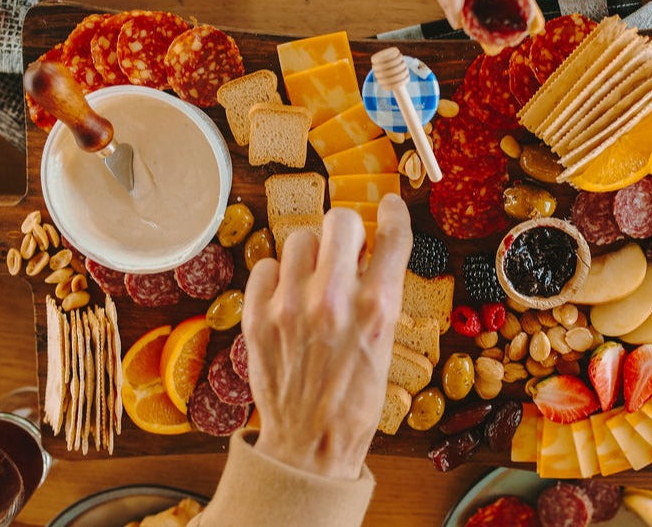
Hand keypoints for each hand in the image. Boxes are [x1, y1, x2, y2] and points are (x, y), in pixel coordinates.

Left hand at [241, 195, 411, 479]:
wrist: (309, 445)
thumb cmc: (354, 400)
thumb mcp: (384, 344)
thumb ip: (378, 294)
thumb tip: (369, 251)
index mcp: (377, 309)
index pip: (392, 235)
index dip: (393, 213)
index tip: (388, 207)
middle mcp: (334, 301)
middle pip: (341, 221)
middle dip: (347, 231)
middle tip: (346, 249)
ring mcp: (291, 307)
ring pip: (300, 238)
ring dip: (311, 253)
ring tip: (313, 279)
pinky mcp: (258, 318)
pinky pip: (266, 265)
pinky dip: (277, 276)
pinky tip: (287, 296)